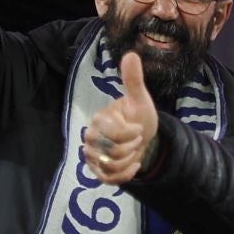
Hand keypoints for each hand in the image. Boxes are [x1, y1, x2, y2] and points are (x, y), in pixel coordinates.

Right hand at [83, 52, 159, 185]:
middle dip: (130, 149)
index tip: (139, 129)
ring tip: (134, 152)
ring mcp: (92, 154)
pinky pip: (107, 179)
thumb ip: (133, 80)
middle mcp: (91, 137)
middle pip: (111, 152)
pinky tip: (135, 165)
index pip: (113, 134)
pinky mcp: (97, 170)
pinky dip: (125, 175)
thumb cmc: (138, 116)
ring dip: (128, 162)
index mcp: (99, 119)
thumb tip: (131, 54)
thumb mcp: (140, 99)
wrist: (142, 136)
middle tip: (137, 140)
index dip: (131, 134)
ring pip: (109, 167)